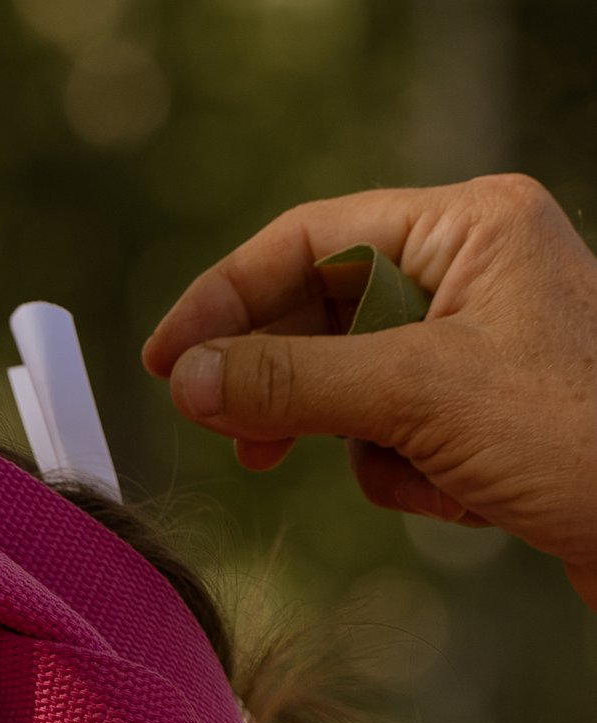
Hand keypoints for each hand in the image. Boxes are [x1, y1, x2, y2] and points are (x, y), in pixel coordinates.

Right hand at [143, 174, 596, 605]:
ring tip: (424, 473)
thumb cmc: (584, 438)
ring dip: (372, 445)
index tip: (167, 363)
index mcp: (471, 224)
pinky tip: (473, 497)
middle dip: (296, 387)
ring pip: (355, 386)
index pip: (311, 238)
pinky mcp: (492, 413)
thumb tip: (188, 377)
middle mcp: (478, 269)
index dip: (227, 298)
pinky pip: (399, 435)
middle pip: (326, 314)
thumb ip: (290, 380)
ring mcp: (486, 343)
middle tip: (240, 442)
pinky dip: (414, 475)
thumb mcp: (418, 398)